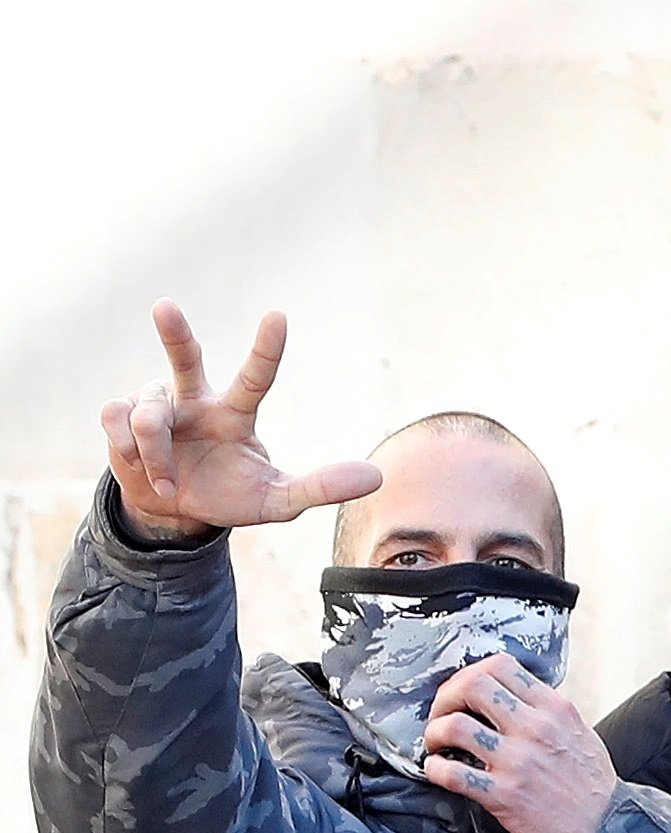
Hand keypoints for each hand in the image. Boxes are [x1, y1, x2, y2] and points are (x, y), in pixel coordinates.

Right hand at [95, 302, 379, 544]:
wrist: (176, 512)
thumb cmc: (230, 496)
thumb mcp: (278, 501)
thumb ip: (321, 487)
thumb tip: (377, 475)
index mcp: (234, 414)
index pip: (255, 378)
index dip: (266, 349)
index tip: (278, 316)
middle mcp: (195, 399)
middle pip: (185, 359)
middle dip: (174, 333)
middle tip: (164, 306)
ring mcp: (155, 404)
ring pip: (148, 418)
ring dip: (157, 456)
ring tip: (169, 482)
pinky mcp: (118, 414)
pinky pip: (119, 426)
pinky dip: (133, 457)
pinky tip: (142, 467)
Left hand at [425, 658, 620, 832]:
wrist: (606, 831)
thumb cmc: (592, 786)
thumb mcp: (581, 733)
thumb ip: (549, 711)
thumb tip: (513, 695)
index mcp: (555, 709)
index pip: (500, 665)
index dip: (470, 674)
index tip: (464, 693)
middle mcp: (536, 729)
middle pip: (472, 685)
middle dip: (445, 698)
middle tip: (442, 716)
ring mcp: (519, 762)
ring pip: (454, 726)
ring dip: (434, 732)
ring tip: (436, 745)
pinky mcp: (504, 795)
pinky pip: (452, 773)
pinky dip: (435, 770)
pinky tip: (438, 771)